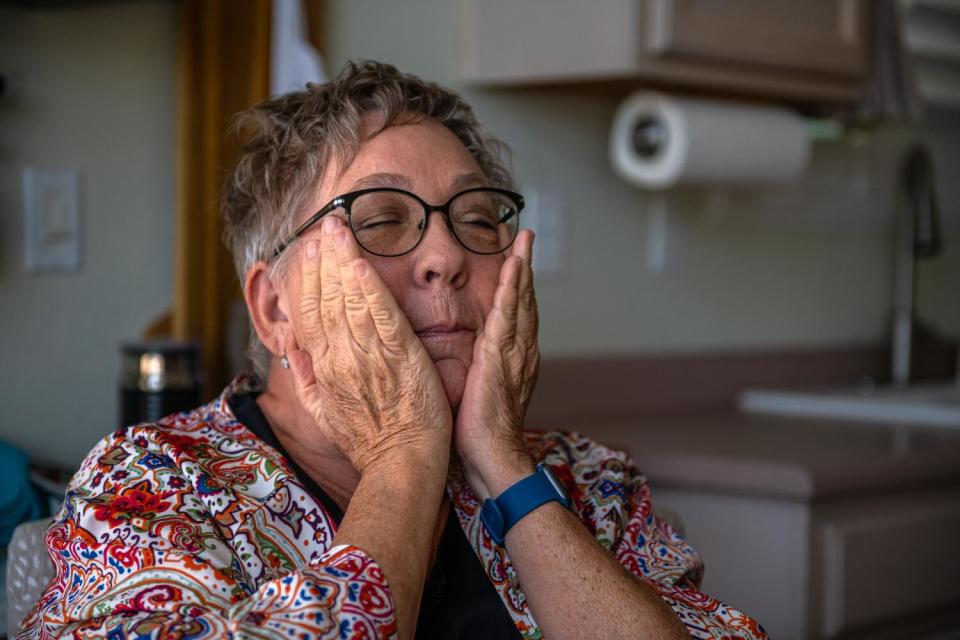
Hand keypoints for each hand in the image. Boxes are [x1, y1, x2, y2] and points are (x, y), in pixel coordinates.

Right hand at [287, 216, 451, 475]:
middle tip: (323, 226)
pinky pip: (381, 316)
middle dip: (322, 260)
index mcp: (323, 369)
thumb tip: (294, 350)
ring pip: (349, 301)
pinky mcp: (400, 356)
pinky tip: (360, 263)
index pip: (308, 315)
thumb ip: (307, 378)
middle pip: (325, 301)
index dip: (305, 281)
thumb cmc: (368, 442)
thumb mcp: (323, 413)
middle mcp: (340, 358)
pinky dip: (369, 288)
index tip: (305, 253)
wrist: (400, 465)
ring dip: (342, 262)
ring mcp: (369, 356)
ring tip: (338, 230)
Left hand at [454, 230, 539, 498]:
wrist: (494, 459)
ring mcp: (513, 353)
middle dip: (524, 267)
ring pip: (519, 301)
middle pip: (523, 301)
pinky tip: (513, 267)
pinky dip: (512, 288)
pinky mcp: (499, 358)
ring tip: (523, 240)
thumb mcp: (478, 395)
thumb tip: (464, 364)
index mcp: (512, 360)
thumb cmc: (480, 436)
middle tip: (525, 237)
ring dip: (521, 268)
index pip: (515, 315)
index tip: (514, 261)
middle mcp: (519, 352)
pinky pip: (507, 315)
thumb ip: (476, 374)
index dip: (516, 287)